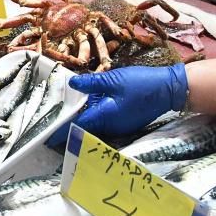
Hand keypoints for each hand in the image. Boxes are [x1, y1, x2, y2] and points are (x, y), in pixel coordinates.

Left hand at [46, 64, 188, 148]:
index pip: (77, 127)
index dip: (61, 131)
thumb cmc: (141, 83)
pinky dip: (94, 114)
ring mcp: (118, 125)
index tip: (46, 136)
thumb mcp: (113, 79)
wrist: (170, 89)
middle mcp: (110, 126)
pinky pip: (104, 119)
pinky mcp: (124, 121)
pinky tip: (89, 103)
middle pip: (84, 127)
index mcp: (104, 116)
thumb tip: (72, 83)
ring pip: (94, 123)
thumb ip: (91, 83)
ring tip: (64, 112)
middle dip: (68, 125)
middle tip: (49, 123)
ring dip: (82, 118)